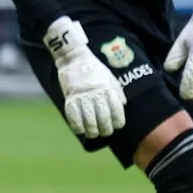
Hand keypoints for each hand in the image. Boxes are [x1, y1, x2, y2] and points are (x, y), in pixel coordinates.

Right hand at [45, 16, 126, 138]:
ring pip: (89, 120)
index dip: (118, 122)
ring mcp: (82, 97)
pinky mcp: (70, 97)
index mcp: (108, 89)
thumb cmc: (94, 68)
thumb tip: (123, 105)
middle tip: (104, 132)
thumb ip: (117, 92)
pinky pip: (73, 116)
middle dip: (105, 129)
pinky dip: (77, 125)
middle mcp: (96, 94)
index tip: (117, 126)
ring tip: (93, 133)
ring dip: (92, 130)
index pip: (116, 111)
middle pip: (103, 118)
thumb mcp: (110, 77)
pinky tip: (79, 130)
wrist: (74, 59)